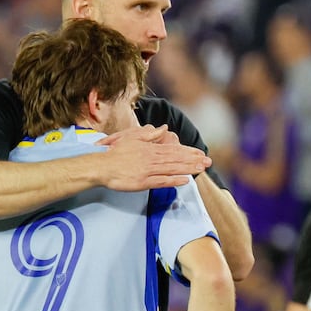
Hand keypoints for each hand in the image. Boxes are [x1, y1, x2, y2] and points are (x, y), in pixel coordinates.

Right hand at [95, 126, 210, 190]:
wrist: (101, 166)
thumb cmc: (114, 152)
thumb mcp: (132, 137)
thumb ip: (150, 134)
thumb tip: (163, 128)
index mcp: (150, 148)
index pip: (173, 149)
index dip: (189, 151)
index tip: (201, 153)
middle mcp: (151, 158)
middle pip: (176, 159)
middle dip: (194, 160)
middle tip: (208, 162)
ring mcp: (148, 170)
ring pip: (172, 169)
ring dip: (188, 169)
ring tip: (201, 169)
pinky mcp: (142, 182)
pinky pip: (161, 181)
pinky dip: (174, 181)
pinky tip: (185, 181)